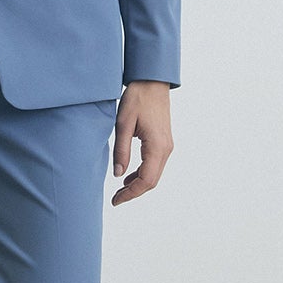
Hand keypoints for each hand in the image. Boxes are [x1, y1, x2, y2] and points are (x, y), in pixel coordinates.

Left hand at [111, 80, 173, 204]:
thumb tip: (118, 175)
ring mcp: (166, 146)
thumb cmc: (137, 99)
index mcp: (156, 147)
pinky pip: (155, 165)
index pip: (146, 180)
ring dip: (138, 185)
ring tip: (120, 189)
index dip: (131, 194)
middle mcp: (165, 149)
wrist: (152, 82)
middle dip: (134, 193)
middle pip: (152, 181)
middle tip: (116, 198)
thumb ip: (121, 151)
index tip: (116, 200)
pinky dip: (143, 174)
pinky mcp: (163, 142)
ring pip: (154, 174)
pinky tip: (129, 175)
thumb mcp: (123, 125)